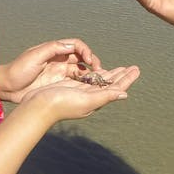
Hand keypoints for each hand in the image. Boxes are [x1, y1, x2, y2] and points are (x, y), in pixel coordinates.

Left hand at [0, 39, 101, 102]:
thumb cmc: (18, 69)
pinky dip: (83, 83)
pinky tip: (88, 88)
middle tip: (99, 71)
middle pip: (81, 57)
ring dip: (90, 73)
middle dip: (92, 61)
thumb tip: (72, 46)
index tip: (90, 59)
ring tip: (96, 80)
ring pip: (81, 70)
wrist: (8, 87)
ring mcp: (59, 72)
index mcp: (54, 50)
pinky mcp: (58, 84)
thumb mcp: (35, 56)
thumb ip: (53, 49)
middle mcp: (59, 60)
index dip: (85, 50)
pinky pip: (75, 82)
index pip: (76, 46)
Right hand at [17, 62, 140, 120]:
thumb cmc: (61, 104)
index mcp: (96, 100)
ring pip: (100, 81)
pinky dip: (96, 73)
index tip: (136, 69)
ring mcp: (80, 91)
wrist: (37, 106)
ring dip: (111, 74)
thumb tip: (124, 94)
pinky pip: (88, 78)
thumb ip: (105, 96)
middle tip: (133, 67)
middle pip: (110, 83)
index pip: (115, 88)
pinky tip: (98, 70)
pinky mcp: (70, 86)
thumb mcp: (86, 100)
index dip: (126, 79)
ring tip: (120, 69)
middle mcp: (90, 96)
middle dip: (121, 75)